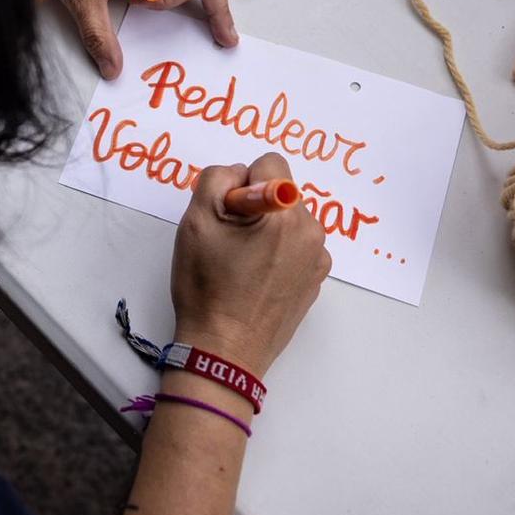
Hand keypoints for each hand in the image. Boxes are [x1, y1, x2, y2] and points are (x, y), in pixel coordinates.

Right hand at [170, 153, 329, 376]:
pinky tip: (255, 279)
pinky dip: (277, 254)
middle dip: (255, 208)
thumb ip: (217, 179)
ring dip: (266, 231)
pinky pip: (296, 248)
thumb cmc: (208, 288)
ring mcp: (317, 259)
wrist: (224, 351)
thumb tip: (239, 175)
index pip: (269, 164)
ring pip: (288, 221)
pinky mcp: (315, 281)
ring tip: (241, 264)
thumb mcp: (197, 221)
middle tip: (229, 242)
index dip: (240, 184)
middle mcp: (312, 232)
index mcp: (288, 213)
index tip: (228, 215)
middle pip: (281, 193)